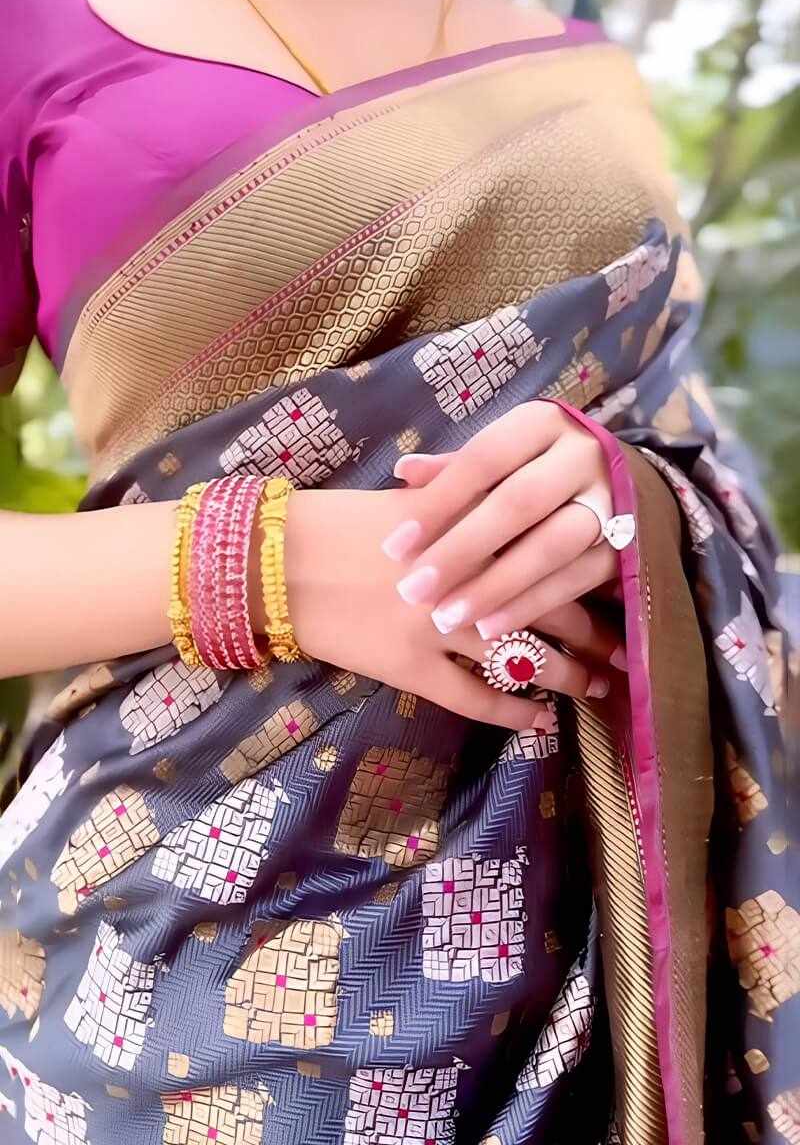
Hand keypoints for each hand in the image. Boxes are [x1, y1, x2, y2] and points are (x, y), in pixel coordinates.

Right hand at [280, 487, 616, 734]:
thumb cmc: (340, 524)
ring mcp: (436, 625)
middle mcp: (462, 574)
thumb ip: (469, 506)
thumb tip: (522, 512)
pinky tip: (539, 720)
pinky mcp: (409, 666)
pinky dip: (511, 712)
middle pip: (550, 604)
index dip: (592, 575)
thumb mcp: (412, 499)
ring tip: (595, 687)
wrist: (275, 563)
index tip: (623, 588)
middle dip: (594, 633)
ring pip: (522, 655)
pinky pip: (473, 697)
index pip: (550, 550)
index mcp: (468, 524)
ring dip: (566, 675)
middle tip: (627, 650)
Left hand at [380, 401, 624, 668]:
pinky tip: (490, 628)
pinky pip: (574, 580)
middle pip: (518, 503)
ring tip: (446, 617)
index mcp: (543, 424)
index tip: (394, 547)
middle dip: (462, 550)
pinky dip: (529, 606)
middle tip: (412, 590)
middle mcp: (582, 456)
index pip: (484, 459)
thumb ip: (456, 469)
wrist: (627, 484)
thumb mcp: (502, 457)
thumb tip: (404, 471)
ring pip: (551, 547)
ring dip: (495, 586)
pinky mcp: (627, 547)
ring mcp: (612, 502)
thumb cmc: (539, 469)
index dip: (438, 502)